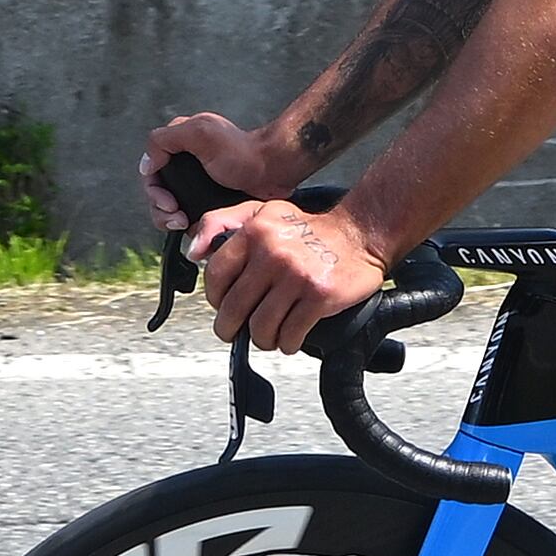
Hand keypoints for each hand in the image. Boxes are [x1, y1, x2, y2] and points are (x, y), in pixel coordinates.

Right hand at [140, 113, 299, 229]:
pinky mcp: (207, 202)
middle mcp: (185, 166)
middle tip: (178, 217)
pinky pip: (188, 218)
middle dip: (161, 210)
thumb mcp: (200, 134)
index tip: (169, 202)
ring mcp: (195, 186)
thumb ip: (166, 140)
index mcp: (179, 146)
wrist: (272, 170)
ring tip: (184, 224)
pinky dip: (187, 226)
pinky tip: (195, 229)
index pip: (150, 173)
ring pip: (169, 210)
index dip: (154, 191)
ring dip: (170, 221)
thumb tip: (147, 165)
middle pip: (157, 194)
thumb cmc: (242, 151)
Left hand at [189, 197, 387, 354]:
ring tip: (268, 335)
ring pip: (261, 327)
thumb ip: (222, 223)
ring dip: (262, 339)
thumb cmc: (311, 228)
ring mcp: (296, 276)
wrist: (361, 233)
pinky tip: (290, 337)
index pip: (216, 275)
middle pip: (235, 308)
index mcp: (255, 232)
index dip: (215, 298)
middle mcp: (273, 253)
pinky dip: (287, 343)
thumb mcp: (263, 212)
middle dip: (231, 328)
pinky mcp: (318, 296)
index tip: (222, 305)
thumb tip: (194, 251)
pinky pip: (290, 334)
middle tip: (237, 332)